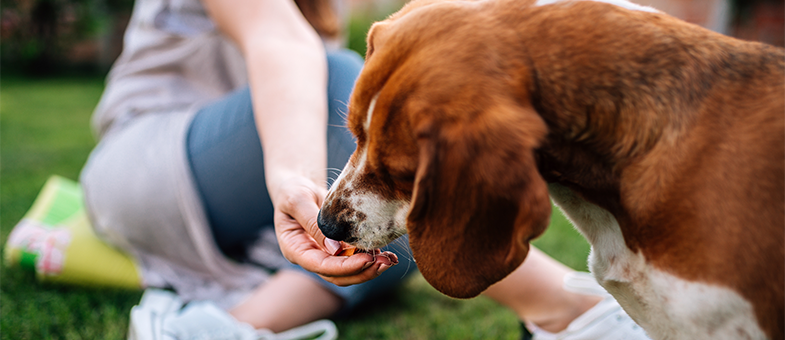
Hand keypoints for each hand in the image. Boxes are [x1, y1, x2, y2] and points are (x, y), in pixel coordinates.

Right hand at [272, 176, 397, 285]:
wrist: (298, 186)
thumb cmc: (293, 190)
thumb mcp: (297, 200)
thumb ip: (313, 223)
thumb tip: (335, 249)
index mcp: (295, 250)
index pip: (322, 266)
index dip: (345, 267)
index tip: (367, 259)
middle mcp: (310, 257)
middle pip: (337, 276)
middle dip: (362, 271)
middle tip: (385, 262)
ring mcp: (324, 255)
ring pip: (348, 272)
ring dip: (369, 269)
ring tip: (390, 260)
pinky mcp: (337, 249)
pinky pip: (354, 259)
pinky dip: (371, 259)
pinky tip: (387, 254)